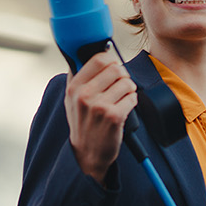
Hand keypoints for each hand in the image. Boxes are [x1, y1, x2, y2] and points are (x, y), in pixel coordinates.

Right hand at [64, 52, 137, 183]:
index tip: (111, 68)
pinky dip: (131, 102)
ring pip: (127, 83)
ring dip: (128, 90)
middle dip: (122, 76)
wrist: (87, 153)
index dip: (110, 61)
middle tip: (119, 86)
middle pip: (116, 68)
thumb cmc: (82, 123)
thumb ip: (79, 75)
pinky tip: (123, 109)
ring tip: (120, 99)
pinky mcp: (114, 117)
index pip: (99, 59)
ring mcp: (99, 106)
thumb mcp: (72, 98)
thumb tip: (93, 51)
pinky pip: (132, 97)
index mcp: (74, 87)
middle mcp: (84, 95)